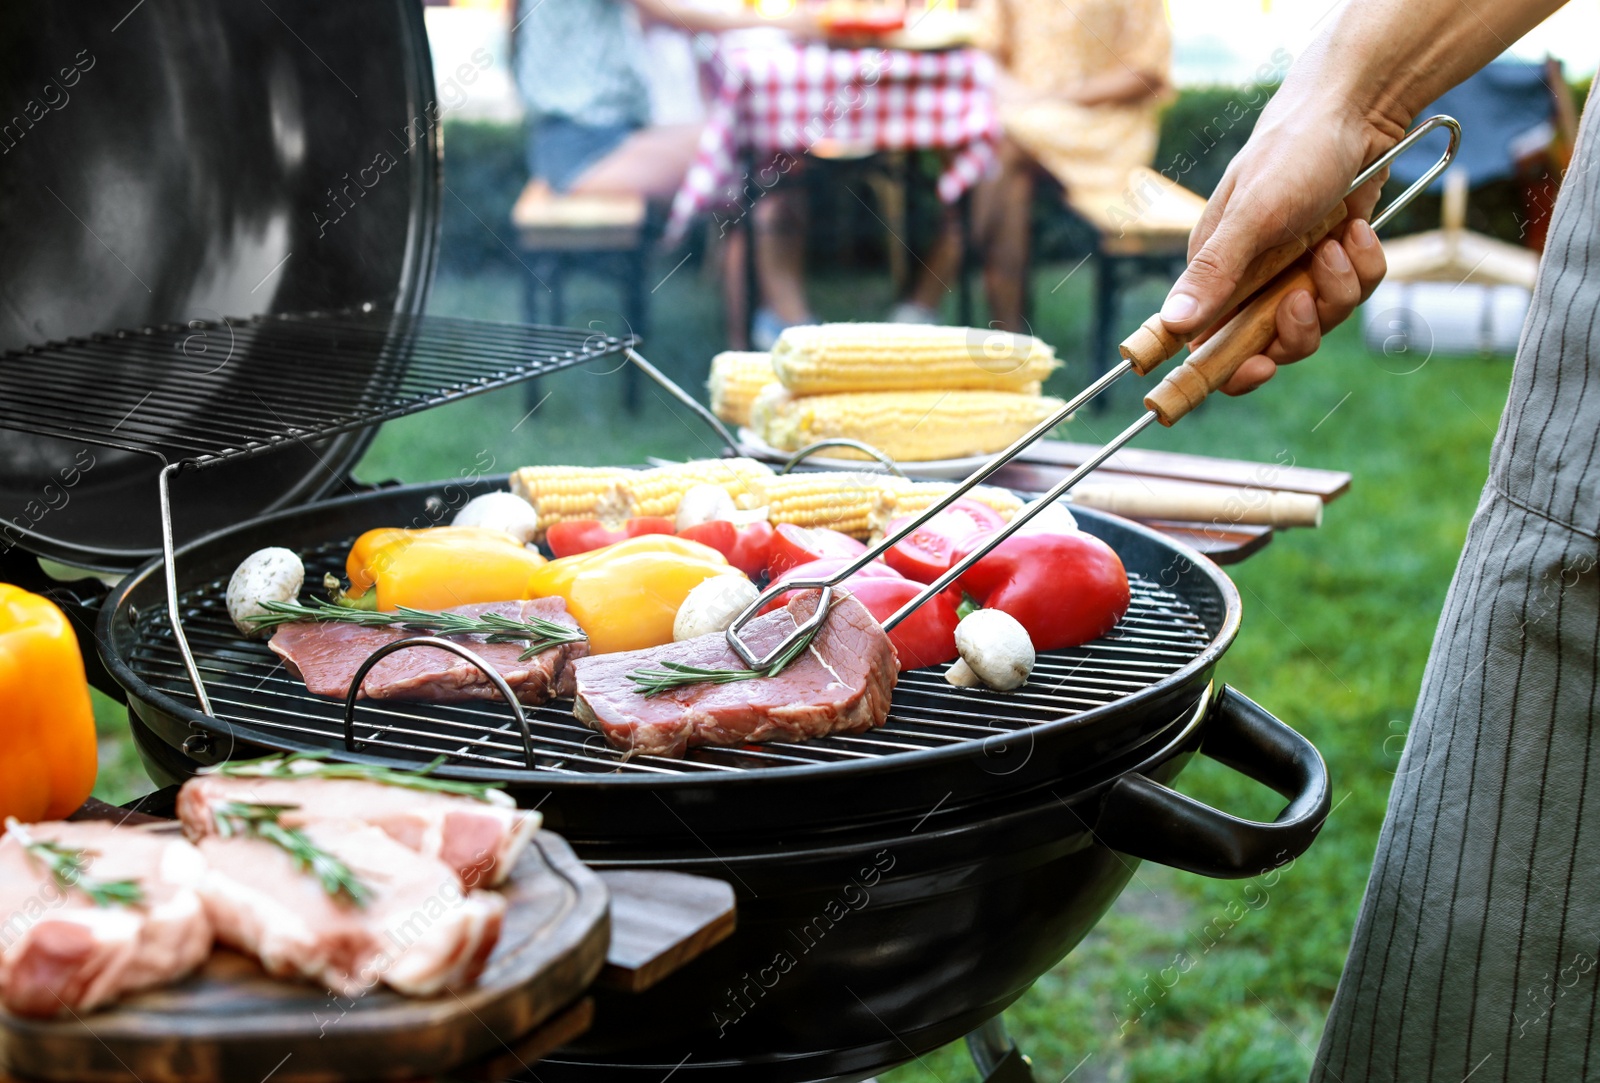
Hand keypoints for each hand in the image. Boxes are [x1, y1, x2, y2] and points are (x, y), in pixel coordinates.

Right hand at [1159, 85, 1403, 393]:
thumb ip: (1215, 272)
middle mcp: (1252, 278)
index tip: (1258, 369)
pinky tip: (1358, 229)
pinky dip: (1364, 265)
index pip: (1209, 345)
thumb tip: (1173, 325)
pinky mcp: (1336, 259)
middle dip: (1298, 327)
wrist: (1359, 108)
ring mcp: (1296, 270)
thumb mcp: (1253, 214)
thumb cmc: (1294, 151)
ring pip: (1321, 321)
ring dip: (1337, 287)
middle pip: (1272, 345)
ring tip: (1336, 243)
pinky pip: (1356, 291)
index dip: (1230, 369)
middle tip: (1305, 294)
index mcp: (1215, 272)